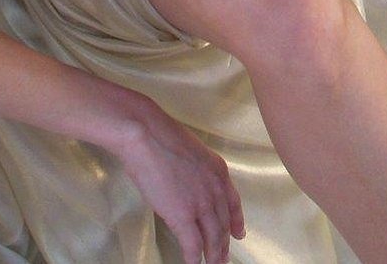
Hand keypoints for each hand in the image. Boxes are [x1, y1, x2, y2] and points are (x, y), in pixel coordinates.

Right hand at [107, 95, 245, 262]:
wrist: (147, 135)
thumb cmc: (160, 136)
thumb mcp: (191, 150)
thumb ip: (195, 170)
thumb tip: (187, 181)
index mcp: (218, 171)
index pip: (233, 202)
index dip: (237, 221)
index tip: (239, 233)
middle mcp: (215, 189)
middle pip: (223, 224)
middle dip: (224, 244)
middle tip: (224, 258)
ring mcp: (201, 203)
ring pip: (213, 238)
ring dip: (213, 255)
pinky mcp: (183, 216)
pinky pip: (192, 244)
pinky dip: (194, 258)